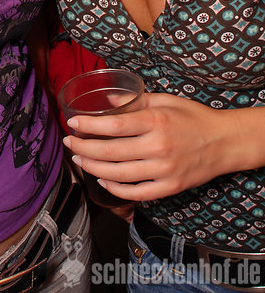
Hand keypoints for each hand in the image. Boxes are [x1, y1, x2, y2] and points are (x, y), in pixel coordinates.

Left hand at [63, 92, 257, 200]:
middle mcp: (158, 147)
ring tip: (79, 160)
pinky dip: (116, 189)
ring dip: (93, 168)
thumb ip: (134, 101)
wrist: (224, 142)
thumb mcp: (164, 100)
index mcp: (156, 121)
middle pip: (110, 152)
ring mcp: (164, 170)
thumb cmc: (193, 117)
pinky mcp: (170, 188)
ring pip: (119, 175)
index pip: (114, 125)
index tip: (72, 123)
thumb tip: (106, 101)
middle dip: (83, 148)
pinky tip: (103, 180)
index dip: (89, 126)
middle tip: (69, 143)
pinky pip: (136, 193)